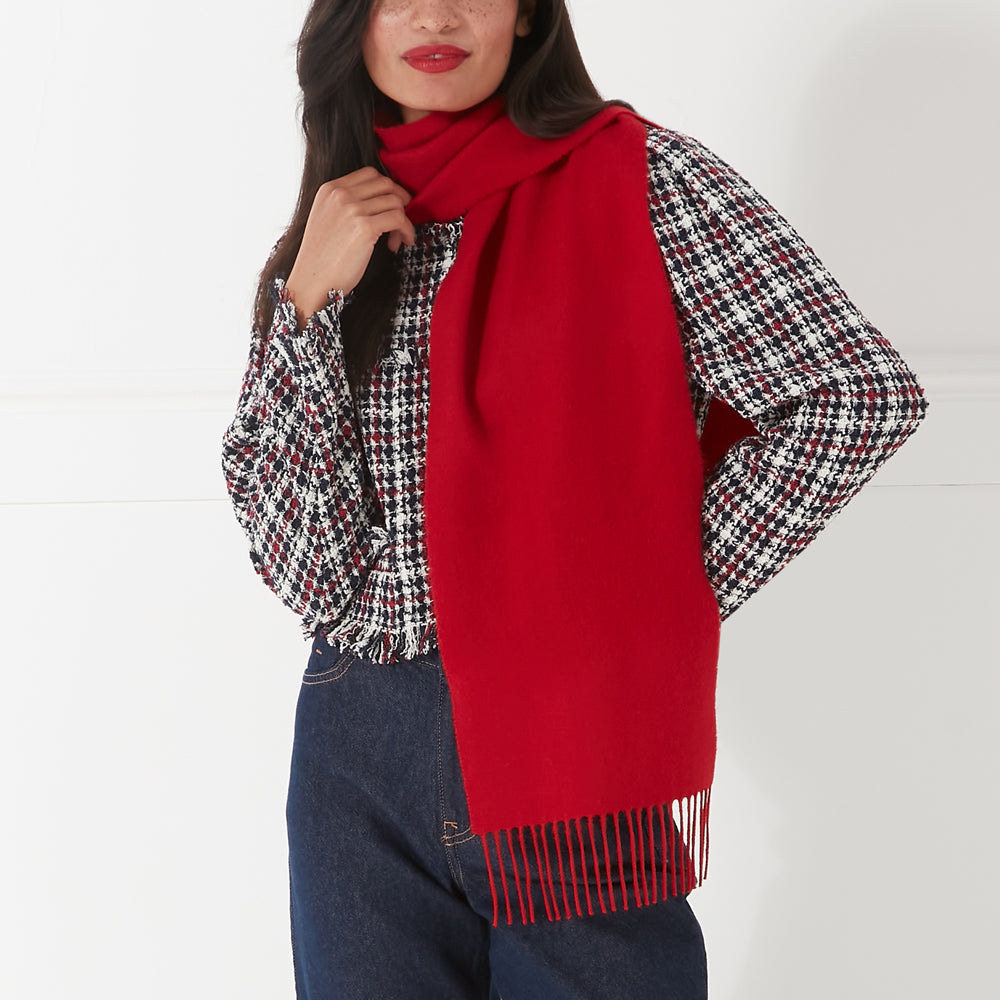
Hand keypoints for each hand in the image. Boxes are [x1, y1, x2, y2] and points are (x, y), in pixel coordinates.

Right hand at [285, 166, 415, 323]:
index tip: (393, 206)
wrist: (311, 282)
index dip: (388, 188)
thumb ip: (346, 204)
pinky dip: (406, 231)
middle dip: (400, 201)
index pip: (370, 174)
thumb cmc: (322, 259)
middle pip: (386, 184)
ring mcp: (352, 209)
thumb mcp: (327, 219)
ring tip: (396, 240)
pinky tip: (399, 244)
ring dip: (403, 221)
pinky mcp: (364, 228)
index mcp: (329, 189)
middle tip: (400, 222)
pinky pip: (399, 219)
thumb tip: (380, 201)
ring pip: (395, 202)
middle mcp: (340, 194)